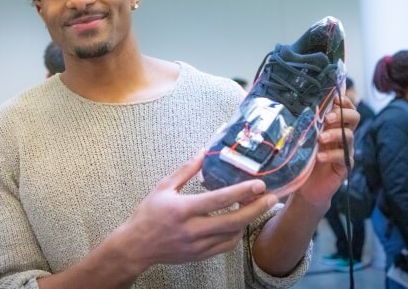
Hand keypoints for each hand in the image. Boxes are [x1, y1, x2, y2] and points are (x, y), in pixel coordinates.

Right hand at [122, 150, 277, 271]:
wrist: (136, 247)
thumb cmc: (148, 214)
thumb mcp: (163, 187)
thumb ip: (185, 170)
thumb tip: (204, 152)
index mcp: (182, 209)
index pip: (218, 200)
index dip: (241, 192)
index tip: (259, 184)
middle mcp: (192, 230)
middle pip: (232, 221)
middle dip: (256, 209)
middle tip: (271, 198)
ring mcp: (197, 246)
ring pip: (232, 235)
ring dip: (247, 221)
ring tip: (256, 206)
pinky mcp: (200, 255)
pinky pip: (225, 246)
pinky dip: (236, 234)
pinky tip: (239, 223)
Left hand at [296, 96, 358, 206]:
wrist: (305, 187)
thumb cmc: (303, 159)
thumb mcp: (303, 138)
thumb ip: (306, 124)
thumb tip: (299, 104)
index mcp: (333, 125)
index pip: (345, 108)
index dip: (343, 101)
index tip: (334, 98)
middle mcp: (342, 136)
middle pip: (354, 118)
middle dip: (342, 114)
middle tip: (327, 118)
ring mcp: (345, 151)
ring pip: (349, 136)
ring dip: (334, 134)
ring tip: (320, 138)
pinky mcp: (344, 166)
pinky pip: (343, 157)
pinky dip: (331, 155)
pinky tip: (320, 157)